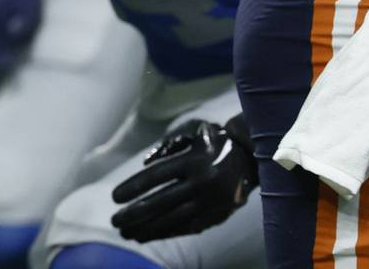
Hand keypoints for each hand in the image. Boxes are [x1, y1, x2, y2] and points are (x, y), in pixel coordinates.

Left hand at [110, 115, 257, 242]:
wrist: (254, 158)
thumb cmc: (215, 141)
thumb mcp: (193, 133)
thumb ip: (168, 146)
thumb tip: (145, 163)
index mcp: (193, 161)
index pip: (155, 177)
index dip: (133, 188)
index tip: (113, 197)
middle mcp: (201, 183)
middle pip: (161, 202)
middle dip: (135, 214)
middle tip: (114, 221)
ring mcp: (210, 202)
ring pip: (173, 220)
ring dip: (148, 228)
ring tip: (127, 233)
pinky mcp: (217, 215)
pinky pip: (187, 227)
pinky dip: (166, 232)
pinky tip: (148, 235)